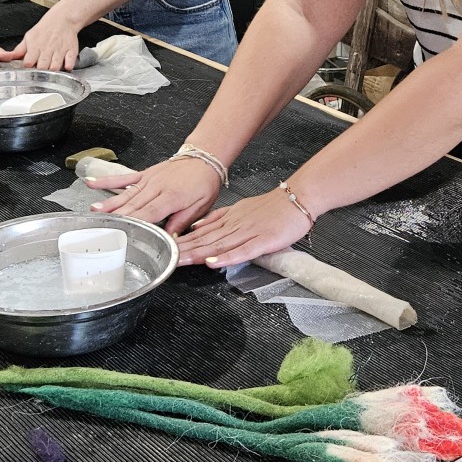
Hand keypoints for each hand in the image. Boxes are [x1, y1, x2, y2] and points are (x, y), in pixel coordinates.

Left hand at [7, 7, 82, 70]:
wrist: (62, 19)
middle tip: (40, 75)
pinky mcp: (71, 50)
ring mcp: (60, 50)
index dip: (28, 68)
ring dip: (53, 71)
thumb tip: (10, 58)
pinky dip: (69, 65)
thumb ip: (20, 50)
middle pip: (42, 67)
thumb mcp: (29, 37)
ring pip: (55, 65)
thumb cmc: (44, 29)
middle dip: (40, 72)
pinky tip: (66, 67)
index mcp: (35, 47)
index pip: (28, 62)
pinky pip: (70, 60)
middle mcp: (47, 49)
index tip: (28, 71)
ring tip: (51, 73)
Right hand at [87, 158, 221, 236]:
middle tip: (101, 226)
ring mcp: (148, 180)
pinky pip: (123, 178)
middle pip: (134, 205)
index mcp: (172, 197)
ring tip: (94, 211)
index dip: (136, 222)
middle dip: (117, 217)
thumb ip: (182, 221)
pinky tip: (92, 183)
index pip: (150, 213)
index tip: (122, 231)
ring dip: (109, 203)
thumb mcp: (201, 206)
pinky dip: (107, 181)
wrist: (205, 158)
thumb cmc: (204, 183)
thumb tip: (168, 238)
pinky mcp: (144, 174)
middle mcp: (157, 187)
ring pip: (126, 194)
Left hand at [177, 189, 311, 267]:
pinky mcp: (263, 241)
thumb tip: (196, 227)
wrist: (298, 197)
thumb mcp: (240, 208)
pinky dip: (226, 258)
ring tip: (179, 261)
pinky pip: (242, 251)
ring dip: (197, 254)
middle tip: (164, 258)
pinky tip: (213, 263)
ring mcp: (248, 233)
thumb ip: (218, 219)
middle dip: (183, 251)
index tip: (164, 249)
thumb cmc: (273, 207)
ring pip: (218, 246)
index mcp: (228, 219)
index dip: (182, 242)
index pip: (200, 233)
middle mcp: (234, 226)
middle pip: (205, 240)